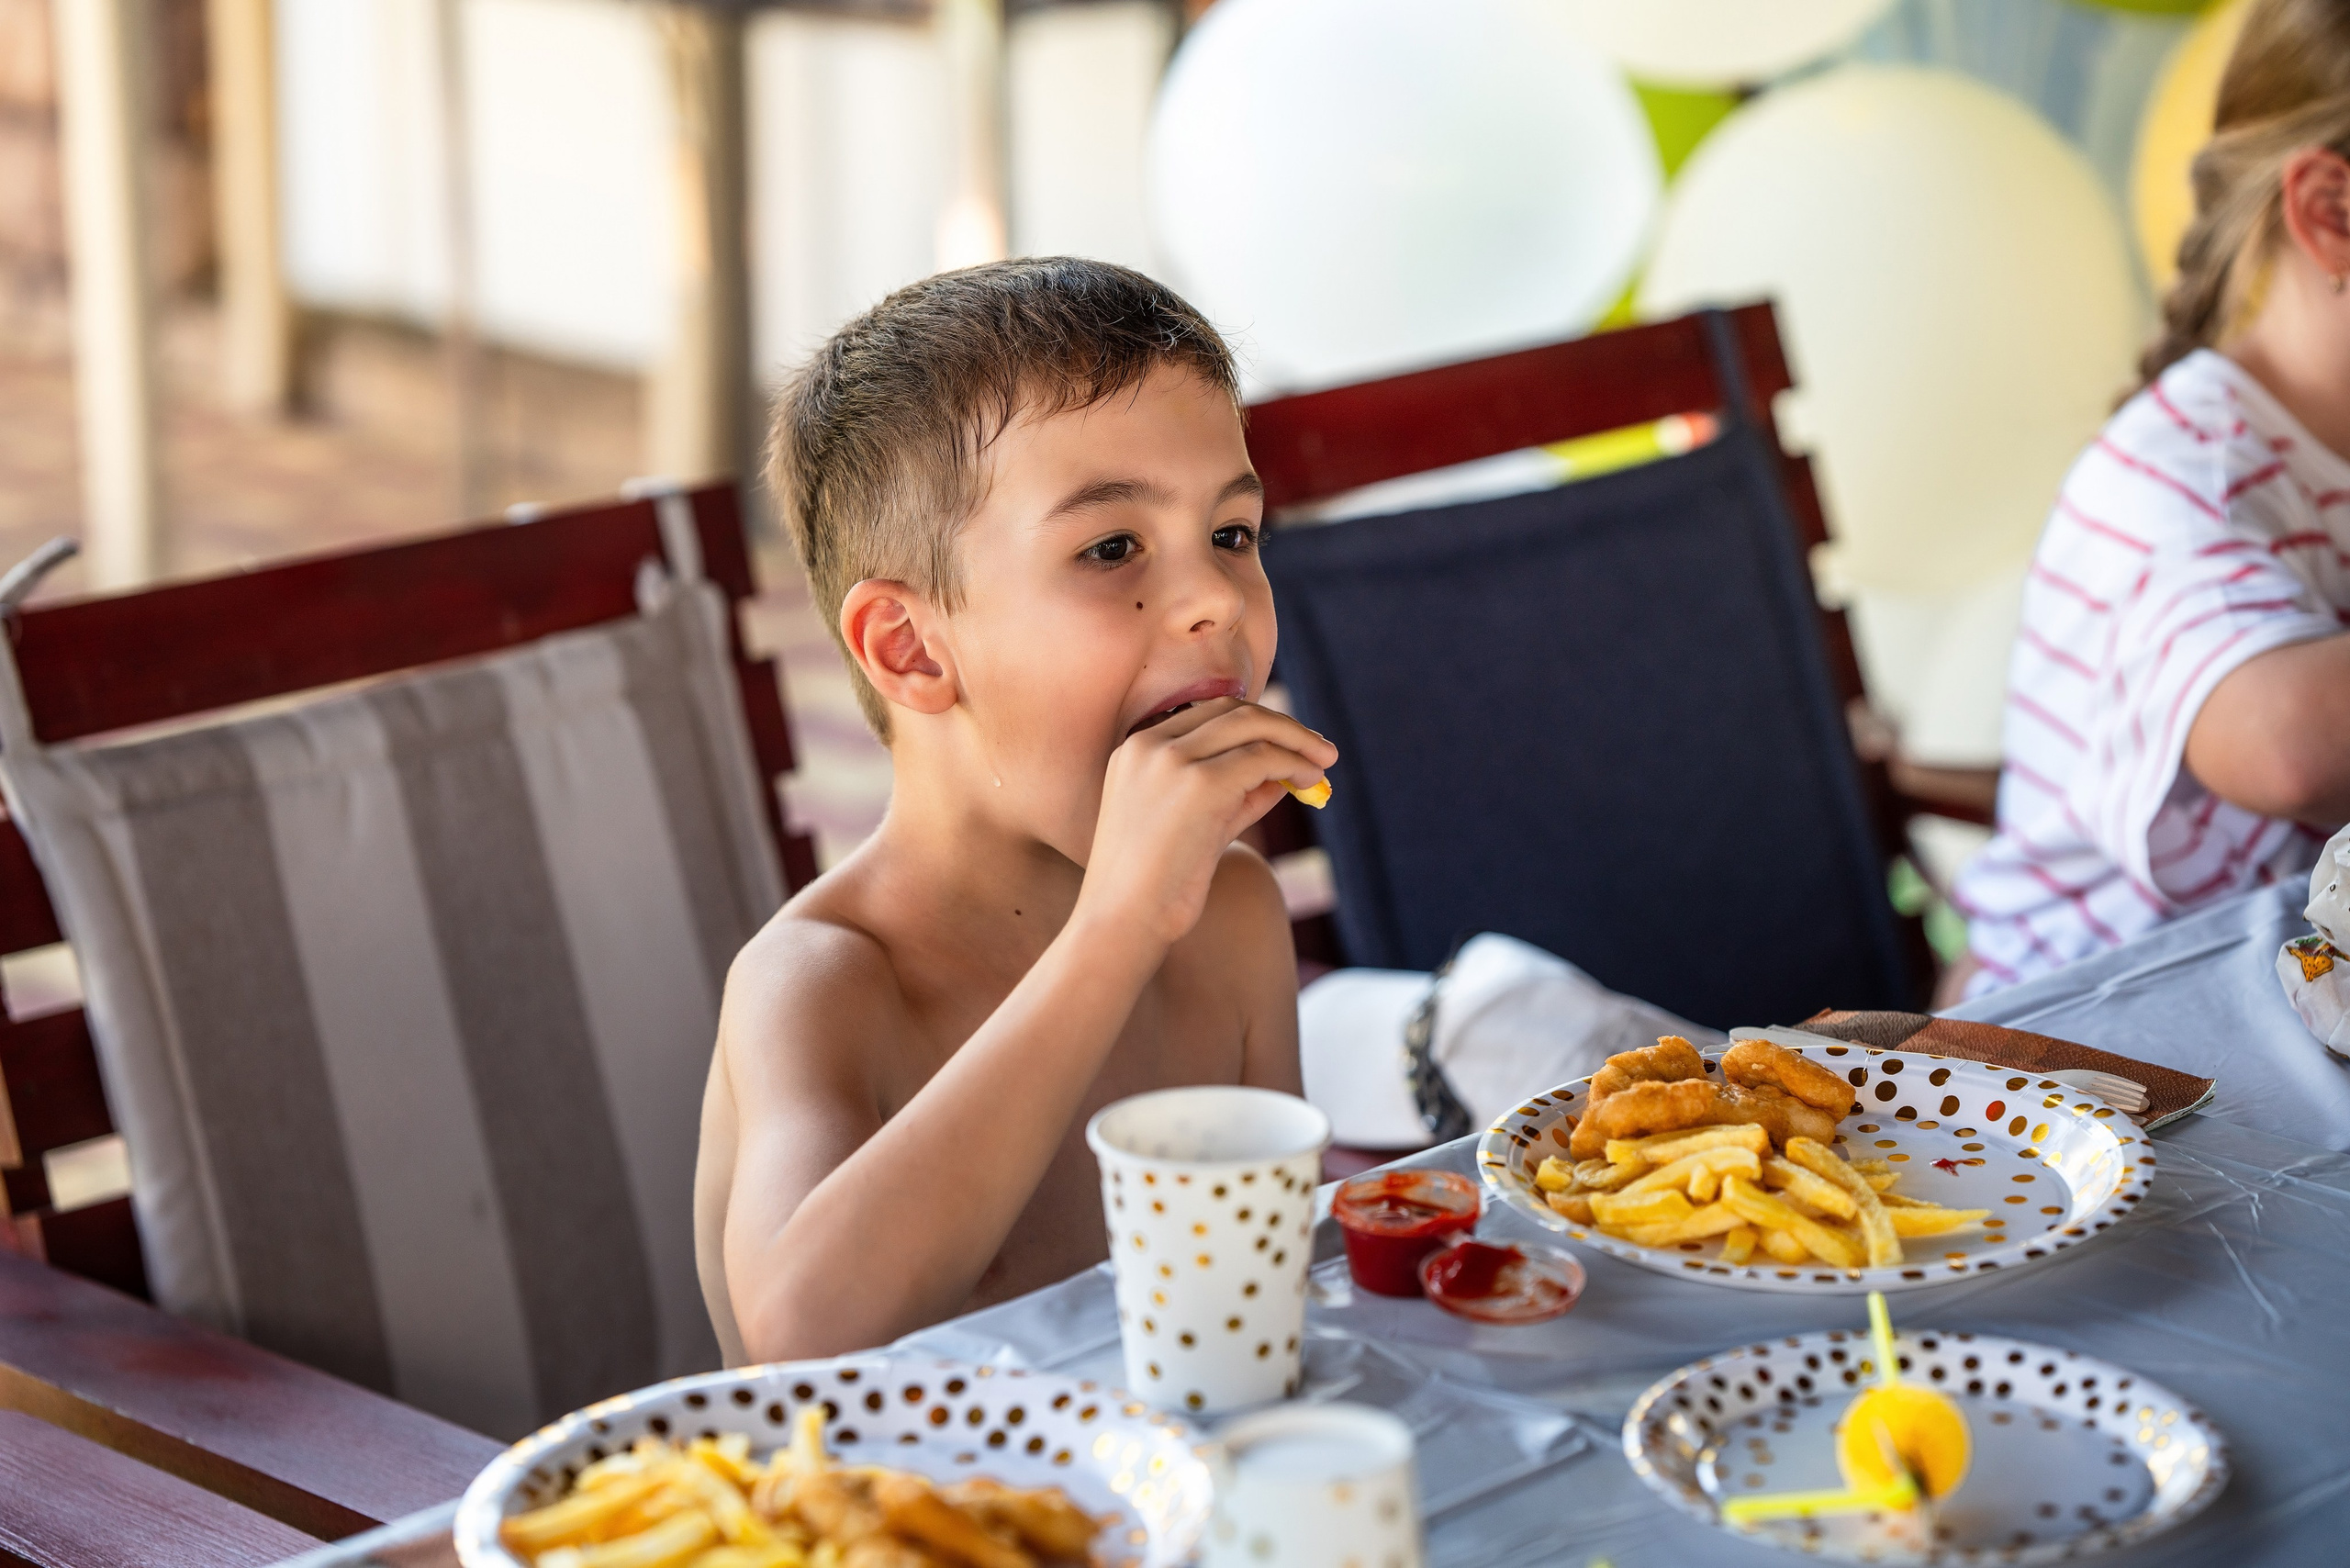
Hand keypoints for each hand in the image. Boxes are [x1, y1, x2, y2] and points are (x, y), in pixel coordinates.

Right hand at [1076, 698, 1336, 946]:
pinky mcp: (1200, 784)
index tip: (1289, 741)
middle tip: (1320, 748)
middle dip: (1284, 726)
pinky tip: (1309, 781)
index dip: (1257, 723)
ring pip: (1252, 726)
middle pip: (1233, 710)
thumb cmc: (1153, 887)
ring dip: (1297, 740)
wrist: (1121, 922)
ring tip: (1325, 761)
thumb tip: (1282, 776)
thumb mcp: (1195, 826)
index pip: (1209, 713)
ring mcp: (1172, 760)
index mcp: (1136, 748)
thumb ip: (1234, 796)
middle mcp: (1150, 744)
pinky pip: (1262, 758)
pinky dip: (1294, 764)